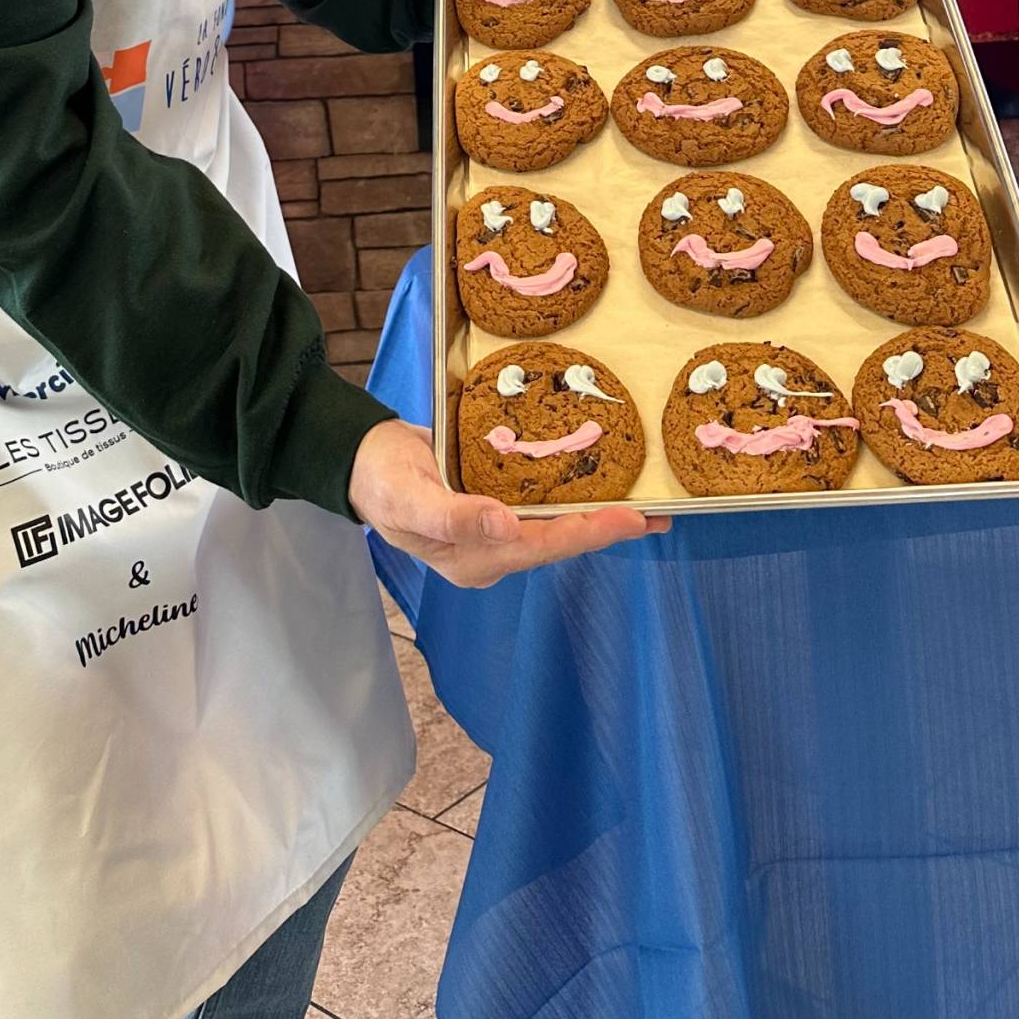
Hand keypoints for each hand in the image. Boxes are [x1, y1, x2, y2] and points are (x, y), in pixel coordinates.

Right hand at [349, 419, 667, 589]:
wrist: (359, 460)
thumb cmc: (380, 478)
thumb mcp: (409, 495)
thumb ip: (454, 516)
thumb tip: (506, 525)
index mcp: (475, 559)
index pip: (544, 546)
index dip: (590, 532)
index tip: (632, 520)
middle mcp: (491, 551)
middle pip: (559, 542)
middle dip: (607, 528)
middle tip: (659, 514)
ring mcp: (492, 531)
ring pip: (554, 525)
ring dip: (596, 514)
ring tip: (643, 504)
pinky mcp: (491, 508)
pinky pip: (539, 507)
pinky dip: (570, 496)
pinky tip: (594, 483)